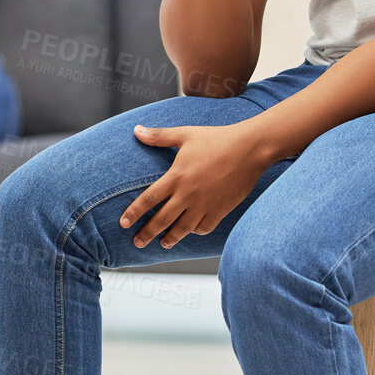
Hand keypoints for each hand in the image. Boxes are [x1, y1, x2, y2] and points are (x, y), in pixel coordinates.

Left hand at [119, 121, 269, 248]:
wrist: (250, 149)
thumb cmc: (217, 139)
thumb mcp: (185, 134)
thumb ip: (159, 137)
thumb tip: (136, 130)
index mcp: (176, 176)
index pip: (148, 199)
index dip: (134, 213)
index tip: (123, 223)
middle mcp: (188, 194)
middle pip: (162, 220)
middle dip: (147, 233)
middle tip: (137, 242)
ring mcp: (205, 205)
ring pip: (182, 228)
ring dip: (170, 238)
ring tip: (163, 243)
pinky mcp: (220, 210)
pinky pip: (204, 227)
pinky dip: (195, 231)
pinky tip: (190, 230)